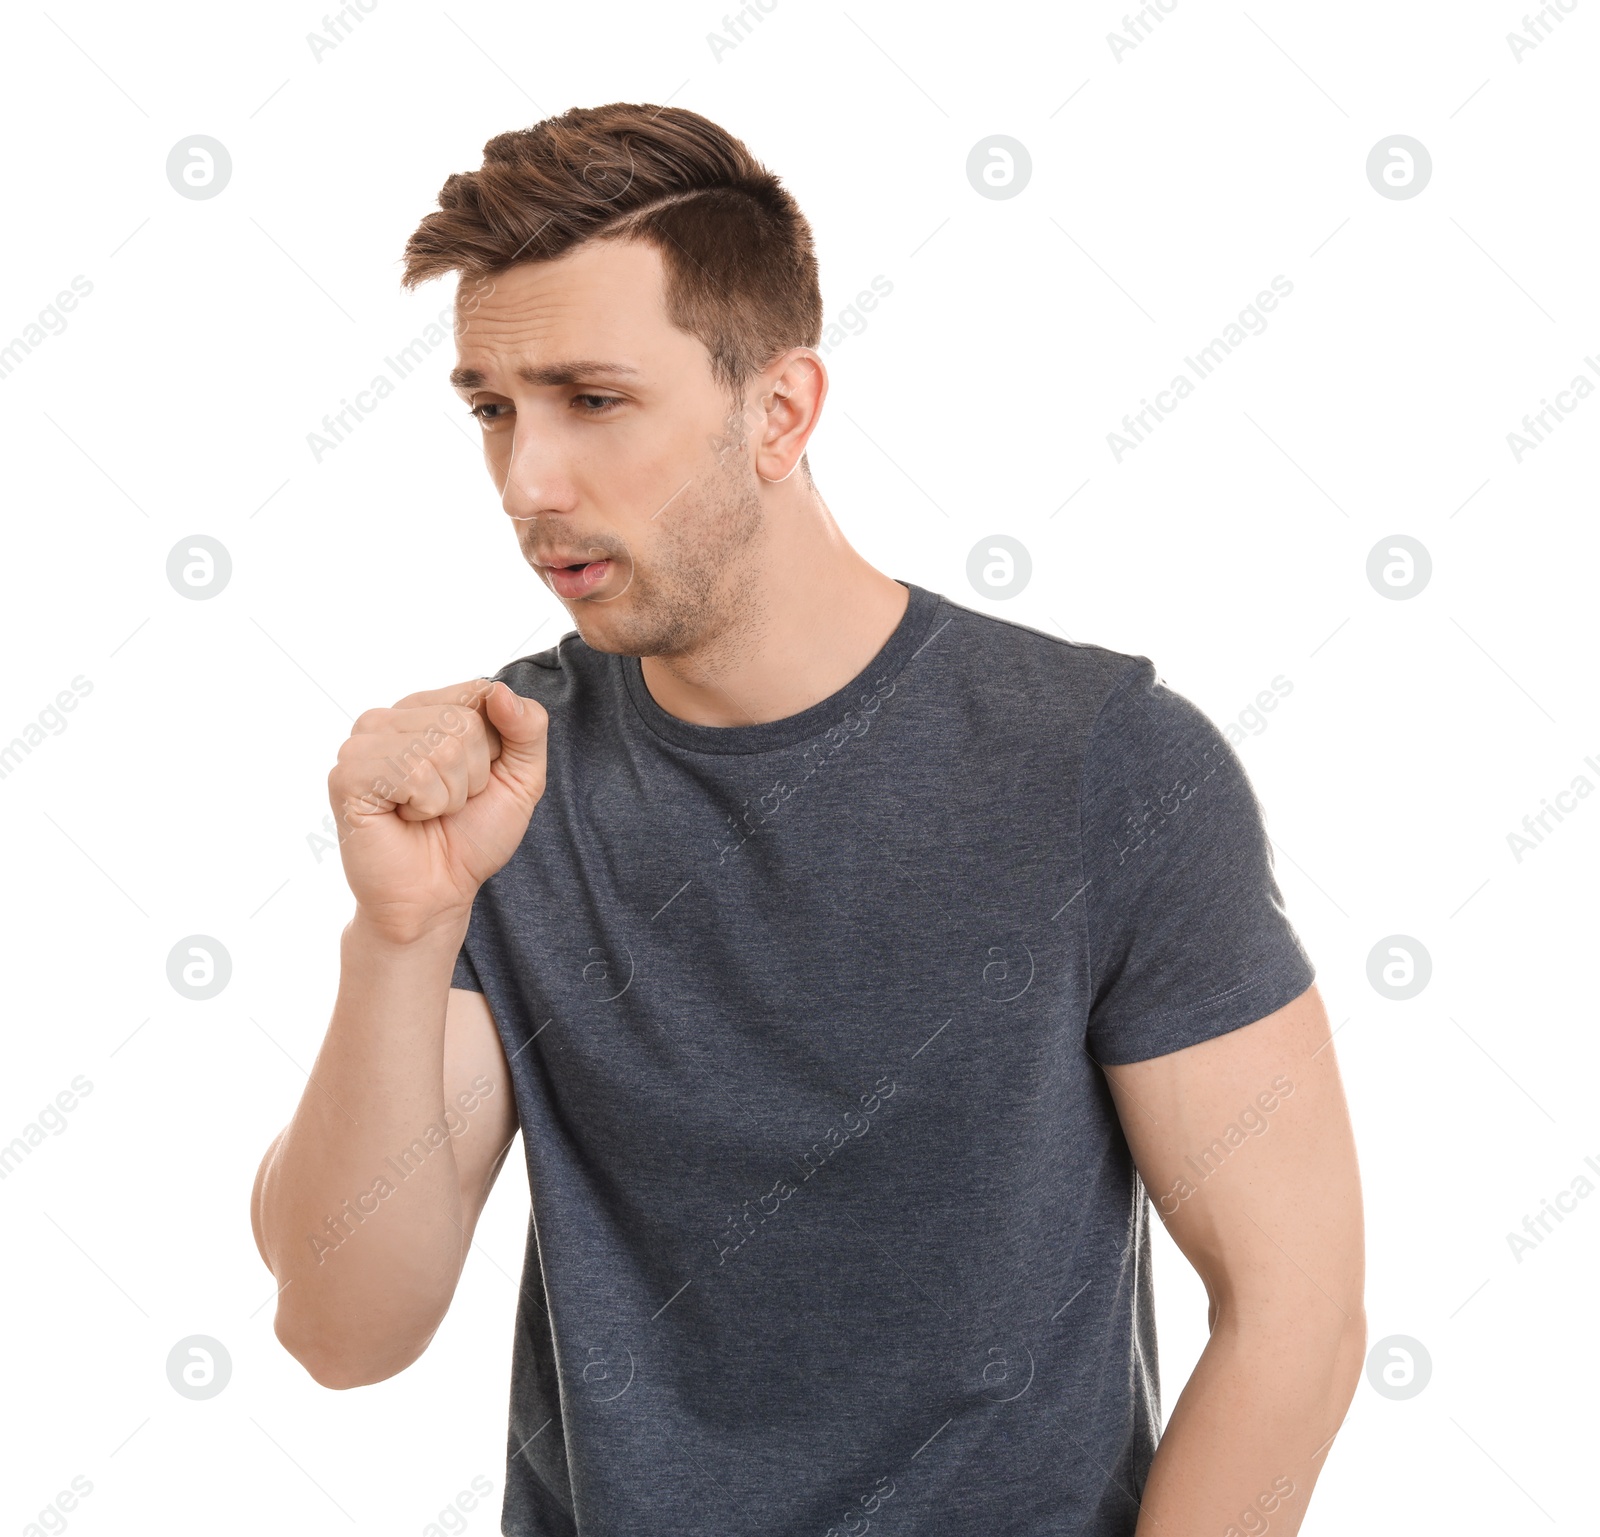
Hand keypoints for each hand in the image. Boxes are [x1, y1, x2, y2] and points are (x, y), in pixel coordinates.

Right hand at [327, 678, 547, 941]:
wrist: (438, 894)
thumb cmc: (472, 836)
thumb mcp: (521, 778)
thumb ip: (527, 728)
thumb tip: (501, 690)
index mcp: (425, 709)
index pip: (479, 692)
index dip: (494, 745)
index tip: (475, 778)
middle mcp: (389, 718)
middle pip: (462, 721)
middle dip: (472, 775)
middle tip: (447, 804)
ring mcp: (362, 744)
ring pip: (440, 746)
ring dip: (449, 794)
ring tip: (426, 813)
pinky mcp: (347, 774)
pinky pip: (412, 772)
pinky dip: (426, 805)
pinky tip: (404, 818)